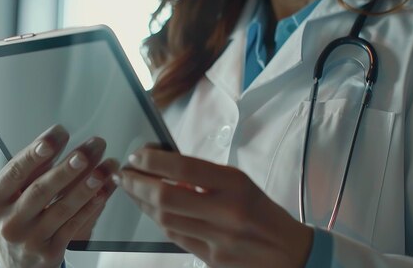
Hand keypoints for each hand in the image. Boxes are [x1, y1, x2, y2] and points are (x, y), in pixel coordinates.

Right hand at [0, 125, 118, 267]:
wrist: (17, 262)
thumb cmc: (17, 217)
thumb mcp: (12, 195)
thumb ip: (31, 170)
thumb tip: (57, 138)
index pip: (16, 171)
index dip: (37, 152)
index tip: (58, 133)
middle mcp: (8, 221)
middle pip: (41, 189)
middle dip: (67, 167)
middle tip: (86, 152)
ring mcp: (29, 239)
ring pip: (62, 208)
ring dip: (87, 185)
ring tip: (104, 168)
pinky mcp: (49, 252)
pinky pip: (74, 225)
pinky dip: (90, 206)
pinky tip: (102, 191)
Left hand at [116, 147, 313, 267]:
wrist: (289, 253)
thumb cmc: (262, 211)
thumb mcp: (240, 183)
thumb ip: (205, 177)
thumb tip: (164, 170)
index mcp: (235, 184)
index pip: (184, 167)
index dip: (154, 160)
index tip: (138, 155)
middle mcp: (226, 211)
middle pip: (167, 197)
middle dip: (137, 184)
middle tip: (123, 174)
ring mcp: (218, 238)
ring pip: (165, 219)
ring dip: (142, 203)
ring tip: (131, 190)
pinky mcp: (212, 259)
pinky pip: (175, 237)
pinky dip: (158, 221)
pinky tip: (150, 211)